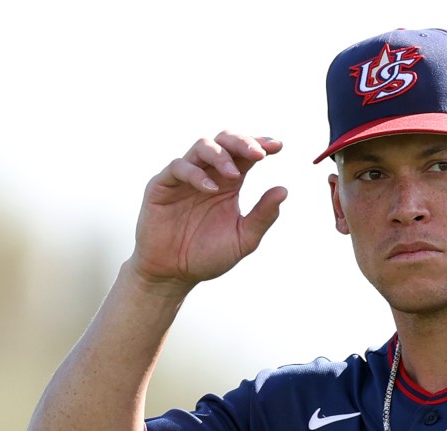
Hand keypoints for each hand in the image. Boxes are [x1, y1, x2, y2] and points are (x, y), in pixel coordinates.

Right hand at [126, 131, 287, 287]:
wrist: (173, 274)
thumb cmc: (207, 256)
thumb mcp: (243, 239)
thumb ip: (262, 216)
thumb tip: (284, 190)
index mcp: (229, 182)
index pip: (245, 154)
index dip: (260, 144)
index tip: (278, 146)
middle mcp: (208, 174)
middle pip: (224, 140)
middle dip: (242, 142)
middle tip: (259, 154)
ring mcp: (184, 177)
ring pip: (202, 146)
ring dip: (221, 155)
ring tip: (234, 175)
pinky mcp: (162, 185)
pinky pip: (178, 167)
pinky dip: (196, 174)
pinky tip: (210, 189)